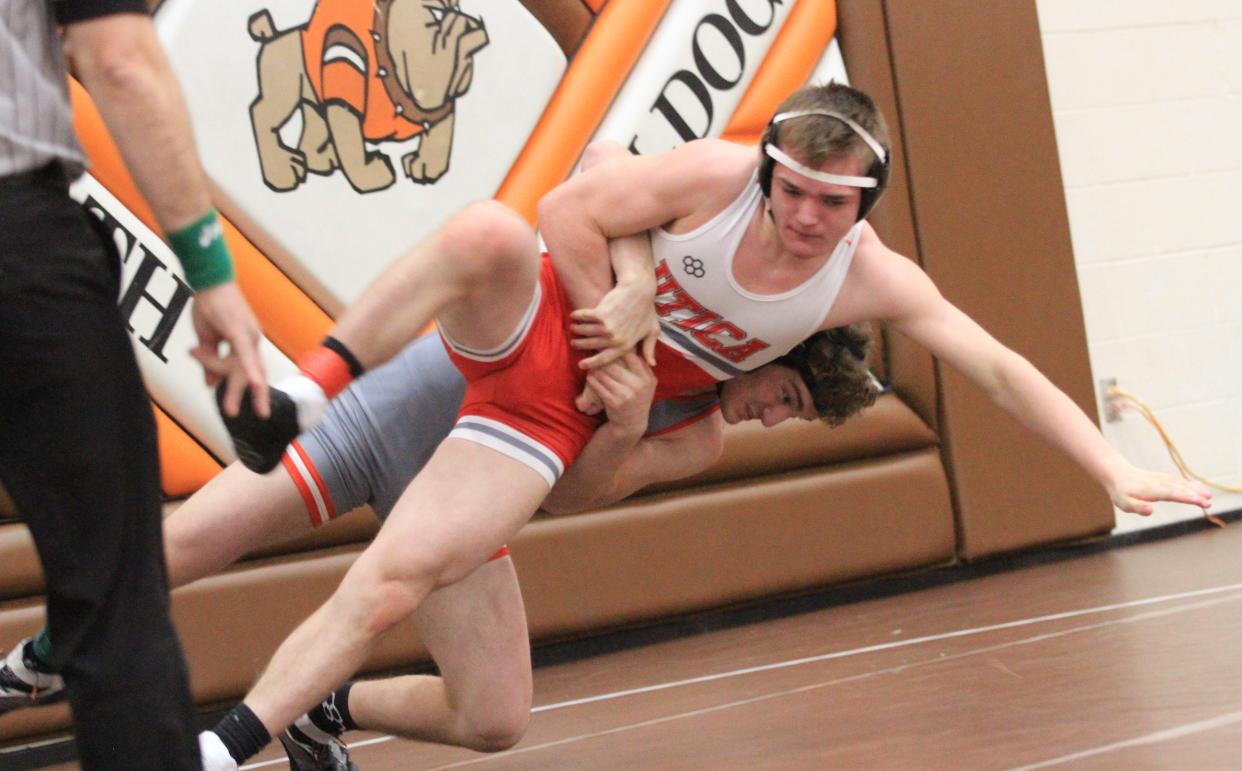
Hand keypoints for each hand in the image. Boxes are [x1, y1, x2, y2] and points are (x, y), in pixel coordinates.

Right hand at [188, 282, 269, 418]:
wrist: (208, 279)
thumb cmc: (209, 305)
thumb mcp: (207, 338)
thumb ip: (210, 361)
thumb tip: (210, 384)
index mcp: (245, 344)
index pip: (248, 370)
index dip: (250, 388)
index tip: (250, 405)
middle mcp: (251, 341)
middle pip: (252, 373)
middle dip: (256, 397)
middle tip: (262, 416)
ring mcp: (247, 335)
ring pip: (243, 367)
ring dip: (238, 389)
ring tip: (232, 410)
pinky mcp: (239, 330)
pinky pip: (244, 353)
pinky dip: (250, 369)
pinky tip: (255, 383)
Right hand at [570, 279, 658, 369]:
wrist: (639, 290)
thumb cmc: (646, 310)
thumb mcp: (652, 331)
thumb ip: (649, 348)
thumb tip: (652, 364)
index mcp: (625, 345)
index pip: (604, 359)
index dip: (591, 363)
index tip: (581, 365)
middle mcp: (614, 339)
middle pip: (591, 345)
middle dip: (580, 344)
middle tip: (574, 343)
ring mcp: (606, 327)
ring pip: (584, 332)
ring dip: (577, 330)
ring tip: (573, 328)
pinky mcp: (600, 314)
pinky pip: (583, 318)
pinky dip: (577, 316)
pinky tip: (573, 315)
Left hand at [582, 352, 655, 433]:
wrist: (631, 424)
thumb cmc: (637, 399)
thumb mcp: (647, 383)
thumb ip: (642, 366)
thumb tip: (631, 343)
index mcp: (647, 377)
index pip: (631, 356)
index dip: (618, 349)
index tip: (608, 344)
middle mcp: (639, 385)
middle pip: (615, 364)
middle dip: (603, 359)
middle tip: (594, 354)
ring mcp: (627, 394)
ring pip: (605, 374)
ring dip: (595, 369)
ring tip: (590, 365)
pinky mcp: (614, 403)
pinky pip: (598, 386)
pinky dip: (592, 381)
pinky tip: (590, 377)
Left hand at [1104, 461, 1211, 514]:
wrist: (1116, 473)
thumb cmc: (1120, 491)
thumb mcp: (1125, 503)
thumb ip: (1138, 507)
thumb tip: (1151, 510)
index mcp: (1152, 490)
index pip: (1173, 494)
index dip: (1188, 497)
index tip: (1201, 501)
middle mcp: (1159, 483)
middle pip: (1180, 489)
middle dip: (1195, 495)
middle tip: (1209, 502)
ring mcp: (1162, 479)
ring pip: (1181, 483)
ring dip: (1195, 488)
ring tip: (1208, 495)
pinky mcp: (1162, 478)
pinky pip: (1179, 480)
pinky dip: (1190, 483)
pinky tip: (1199, 487)